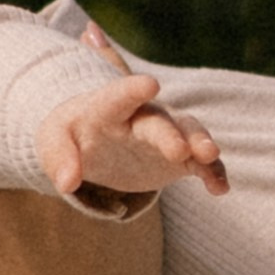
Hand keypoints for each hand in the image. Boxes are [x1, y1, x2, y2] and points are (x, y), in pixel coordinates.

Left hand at [36, 73, 226, 202]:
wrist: (95, 140)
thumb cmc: (73, 136)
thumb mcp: (54, 142)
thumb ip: (58, 159)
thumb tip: (66, 184)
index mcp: (108, 106)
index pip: (120, 95)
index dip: (133, 90)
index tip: (150, 85)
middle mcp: (143, 116)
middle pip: (159, 121)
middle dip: (171, 134)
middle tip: (180, 150)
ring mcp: (166, 134)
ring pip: (190, 133)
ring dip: (202, 144)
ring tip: (210, 159)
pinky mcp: (181, 157)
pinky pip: (201, 163)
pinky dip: (213, 173)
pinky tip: (220, 188)